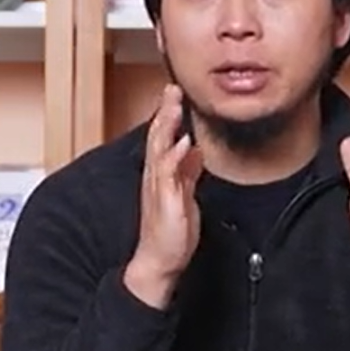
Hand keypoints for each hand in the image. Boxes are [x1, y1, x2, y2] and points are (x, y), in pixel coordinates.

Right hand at [125, 84, 202, 308]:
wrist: (159, 261)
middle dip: (164, 112)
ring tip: (173, 106)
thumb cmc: (170, 232)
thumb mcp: (184, 195)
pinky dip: (175, 156)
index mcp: (160, 175)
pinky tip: (184, 143)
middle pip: (157, 137)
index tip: (174, 94)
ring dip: (166, 127)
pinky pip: (168, 174)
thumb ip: (188, 172)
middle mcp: (155, 177)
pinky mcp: (165, 201)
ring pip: (159, 150)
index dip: (166, 115)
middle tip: (171, 89)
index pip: (162, 138)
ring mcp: (158, 188)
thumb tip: (194, 151)